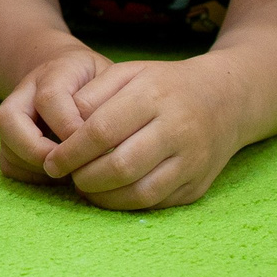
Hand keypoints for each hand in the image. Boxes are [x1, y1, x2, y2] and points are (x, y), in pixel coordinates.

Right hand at [0, 46, 115, 184]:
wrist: (77, 76)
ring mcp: (12, 117)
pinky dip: (33, 177)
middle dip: (38, 151)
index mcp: (53, 72)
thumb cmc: (102, 84)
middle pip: (6, 119)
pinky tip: (61, 175)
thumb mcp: (113, 81)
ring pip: (6, 147)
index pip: (48, 98)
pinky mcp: (10, 141)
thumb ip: (107, 104)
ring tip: (71, 171)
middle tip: (70, 167)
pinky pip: (9, 166)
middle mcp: (24, 92)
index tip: (96, 146)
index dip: (69, 127)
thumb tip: (104, 146)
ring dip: (38, 168)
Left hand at [37, 58, 246, 210]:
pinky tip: (108, 194)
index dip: (71, 151)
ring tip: (83, 187)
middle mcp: (177, 129)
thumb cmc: (163, 84)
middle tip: (65, 176)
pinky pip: (156, 204)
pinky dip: (125, 204)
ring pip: (140, 192)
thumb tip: (62, 129)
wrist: (225, 100)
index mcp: (154, 95)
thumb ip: (91, 95)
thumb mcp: (127, 73)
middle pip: (121, 166)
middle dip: (84, 177)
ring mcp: (192, 161)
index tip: (51, 161)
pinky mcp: (198, 185)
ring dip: (103, 197)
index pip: (102, 131)